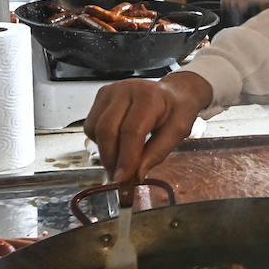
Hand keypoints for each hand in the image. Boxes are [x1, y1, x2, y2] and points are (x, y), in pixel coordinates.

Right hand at [84, 71, 213, 183]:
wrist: (174, 92)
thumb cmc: (177, 110)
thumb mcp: (178, 132)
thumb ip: (158, 152)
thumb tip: (136, 174)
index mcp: (150, 97)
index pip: (131, 131)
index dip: (125, 158)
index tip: (123, 178)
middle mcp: (127, 90)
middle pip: (107, 129)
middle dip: (110, 158)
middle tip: (118, 176)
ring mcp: (111, 91)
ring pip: (95, 128)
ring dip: (103, 151)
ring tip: (119, 161)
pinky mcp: (102, 96)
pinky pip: (91, 124)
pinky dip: (99, 140)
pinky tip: (115, 143)